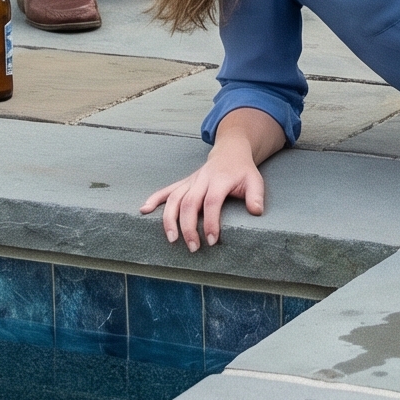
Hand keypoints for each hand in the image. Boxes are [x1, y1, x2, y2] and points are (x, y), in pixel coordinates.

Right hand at [141, 137, 266, 250]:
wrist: (231, 151)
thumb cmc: (243, 170)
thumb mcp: (255, 180)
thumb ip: (256, 195)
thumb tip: (256, 211)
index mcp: (220, 179)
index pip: (212, 202)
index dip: (211, 222)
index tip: (212, 240)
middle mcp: (202, 179)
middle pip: (190, 203)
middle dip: (188, 227)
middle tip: (193, 248)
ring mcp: (191, 180)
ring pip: (175, 198)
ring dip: (170, 219)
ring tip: (171, 239)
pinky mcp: (184, 182)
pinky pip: (167, 190)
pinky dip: (155, 199)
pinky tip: (144, 209)